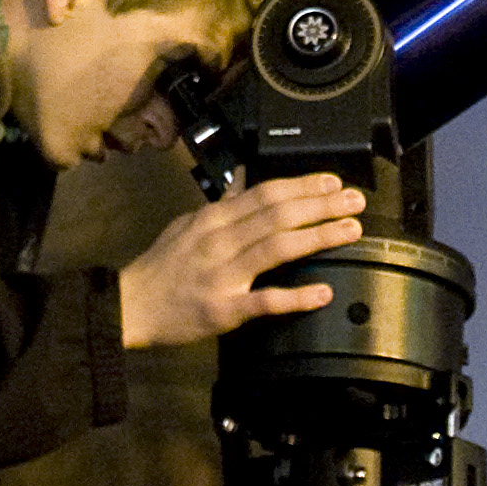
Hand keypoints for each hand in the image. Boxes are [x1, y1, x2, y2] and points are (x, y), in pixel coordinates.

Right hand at [118, 174, 365, 350]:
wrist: (132, 305)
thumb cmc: (162, 265)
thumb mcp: (188, 223)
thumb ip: (222, 202)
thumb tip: (246, 176)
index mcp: (214, 218)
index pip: (265, 193)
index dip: (302, 185)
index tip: (333, 181)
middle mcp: (221, 241)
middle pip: (278, 215)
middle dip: (320, 205)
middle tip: (354, 200)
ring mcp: (223, 275)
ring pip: (277, 248)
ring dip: (318, 237)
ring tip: (350, 230)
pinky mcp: (224, 309)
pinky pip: (265, 301)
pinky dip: (296, 296)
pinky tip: (322, 292)